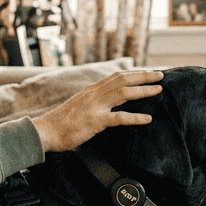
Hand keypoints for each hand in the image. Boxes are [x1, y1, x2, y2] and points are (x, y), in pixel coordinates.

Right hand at [31, 69, 163, 152]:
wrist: (45, 132)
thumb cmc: (61, 123)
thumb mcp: (79, 106)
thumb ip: (92, 101)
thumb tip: (106, 102)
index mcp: (91, 90)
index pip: (116, 76)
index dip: (134, 73)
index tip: (148, 72)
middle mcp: (94, 94)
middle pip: (123, 79)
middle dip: (143, 76)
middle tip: (160, 75)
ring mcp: (94, 106)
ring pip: (124, 93)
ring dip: (143, 90)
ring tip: (159, 90)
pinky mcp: (95, 121)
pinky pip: (119, 118)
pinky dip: (135, 117)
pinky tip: (148, 119)